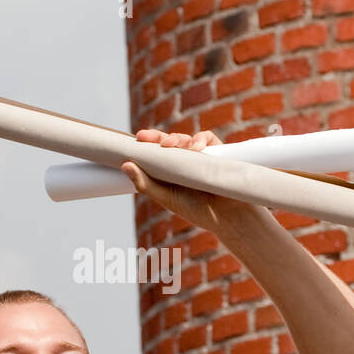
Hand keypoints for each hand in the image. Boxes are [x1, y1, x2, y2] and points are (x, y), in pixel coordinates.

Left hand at [120, 128, 255, 234]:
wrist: (228, 217)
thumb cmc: (197, 210)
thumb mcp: (167, 198)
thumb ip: (146, 184)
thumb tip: (125, 165)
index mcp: (170, 170)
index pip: (156, 152)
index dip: (148, 143)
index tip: (138, 139)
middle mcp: (185, 161)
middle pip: (170, 141)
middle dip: (160, 137)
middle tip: (150, 138)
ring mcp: (201, 156)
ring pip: (186, 138)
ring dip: (178, 139)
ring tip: (173, 146)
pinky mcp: (218, 152)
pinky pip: (208, 138)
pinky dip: (201, 139)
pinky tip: (197, 148)